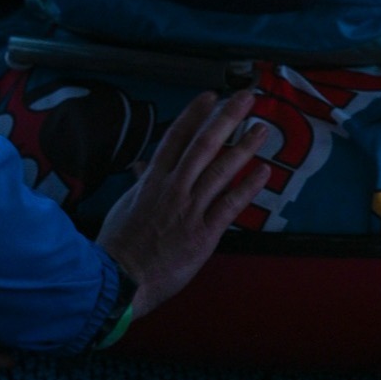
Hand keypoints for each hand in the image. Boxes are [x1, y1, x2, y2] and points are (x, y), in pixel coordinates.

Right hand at [96, 90, 269, 319]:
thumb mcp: (124, 207)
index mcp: (152, 181)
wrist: (118, 283)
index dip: (194, 115)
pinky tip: (263, 172)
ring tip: (261, 129)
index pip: (176, 139)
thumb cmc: (118, 247)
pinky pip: (230, 205)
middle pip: (203, 145)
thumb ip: (140, 184)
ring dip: (243, 147)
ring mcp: (190, 209)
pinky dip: (247, 187)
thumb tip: (142, 167)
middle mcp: (174, 189)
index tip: (211, 96)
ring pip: (220, 170)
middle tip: (246, 98)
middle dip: (226, 119)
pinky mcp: (203, 233)